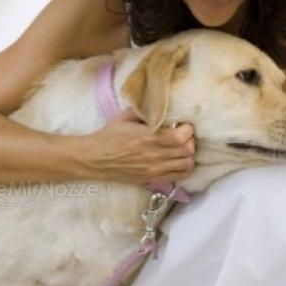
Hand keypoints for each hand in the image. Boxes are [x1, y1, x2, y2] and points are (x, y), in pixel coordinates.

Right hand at [80, 108, 195, 184]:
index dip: (187, 129)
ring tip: (182, 149)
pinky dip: (184, 168)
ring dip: (189, 155)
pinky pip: (179, 176)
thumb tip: (162, 106)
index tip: (182, 125)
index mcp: (148, 137)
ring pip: (187, 164)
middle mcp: (153, 155)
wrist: (94, 159)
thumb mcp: (125, 117)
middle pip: (188, 150)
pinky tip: (178, 160)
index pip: (181, 136)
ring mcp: (154, 169)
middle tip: (184, 136)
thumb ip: (146, 111)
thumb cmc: (108, 136)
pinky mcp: (152, 179)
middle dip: (190, 140)